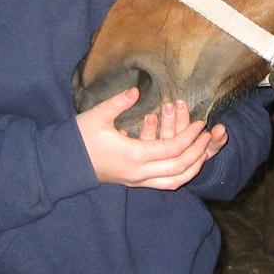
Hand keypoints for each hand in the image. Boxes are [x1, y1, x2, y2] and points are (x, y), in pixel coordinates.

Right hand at [77, 87, 212, 189]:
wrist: (65, 164)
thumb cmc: (80, 137)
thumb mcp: (97, 115)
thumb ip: (119, 102)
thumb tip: (136, 90)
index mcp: (133, 155)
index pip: (171, 149)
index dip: (190, 136)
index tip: (200, 123)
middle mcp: (139, 172)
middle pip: (179, 168)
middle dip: (198, 152)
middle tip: (208, 135)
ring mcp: (137, 180)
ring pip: (174, 182)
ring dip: (193, 167)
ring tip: (203, 151)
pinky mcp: (135, 182)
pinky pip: (165, 184)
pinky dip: (180, 174)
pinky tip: (188, 162)